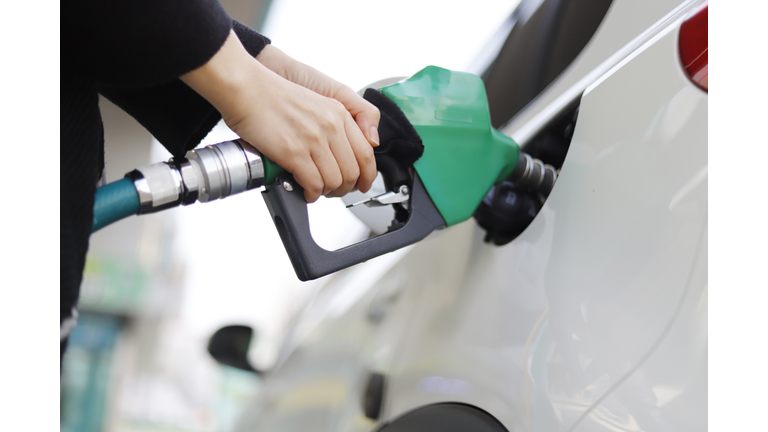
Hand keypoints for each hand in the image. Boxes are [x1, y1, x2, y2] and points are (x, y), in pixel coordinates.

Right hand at [181, 31, 376, 201]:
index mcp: (339, 113)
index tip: (362, 183)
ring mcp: (314, 140)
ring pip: (335, 181)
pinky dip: (311, 194)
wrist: (247, 89)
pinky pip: (314, 184)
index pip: (366, 152)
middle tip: (334, 190)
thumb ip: (342, 120)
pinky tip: (305, 191)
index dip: (367, 175)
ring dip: (327, 192)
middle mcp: (331, 126)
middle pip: (353, 171)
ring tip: (316, 190)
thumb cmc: (274, 95)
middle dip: (345, 188)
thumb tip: (363, 144)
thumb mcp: (319, 100)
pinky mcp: (295, 153)